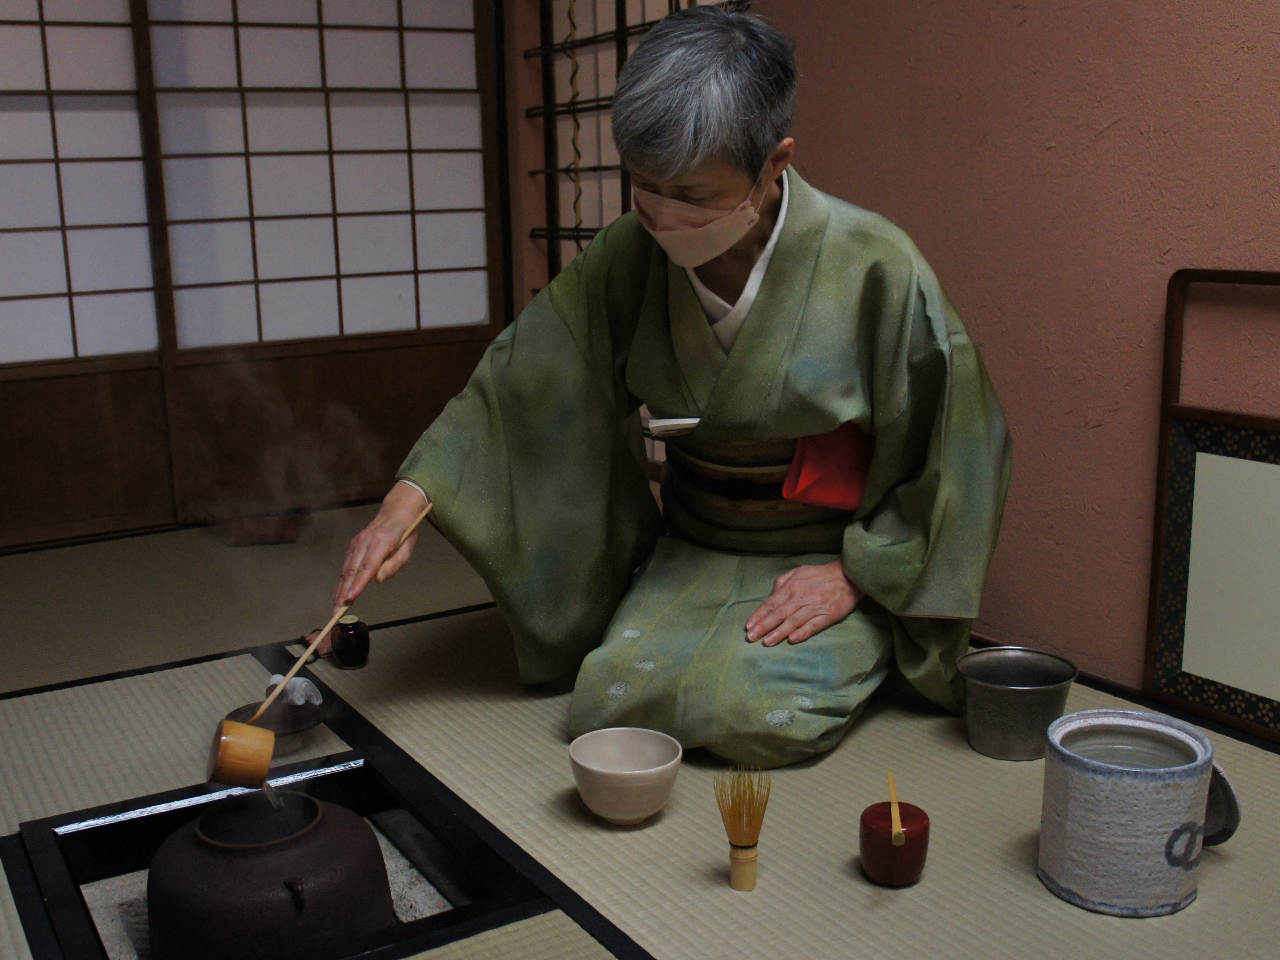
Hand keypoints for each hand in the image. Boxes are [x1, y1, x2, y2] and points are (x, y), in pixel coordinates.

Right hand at [332, 481, 427, 612]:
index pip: (368, 567)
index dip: (358, 584)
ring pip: (346, 569)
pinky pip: (346, 565)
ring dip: (340, 588)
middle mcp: (365, 541)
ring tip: (336, 606)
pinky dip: (341, 580)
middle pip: (352, 570)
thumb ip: (393, 565)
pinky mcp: (353, 544)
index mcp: (382, 542)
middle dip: (344, 592)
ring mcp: (357, 542)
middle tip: (337, 611)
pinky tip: (339, 593)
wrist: (396, 512)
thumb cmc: (405, 534)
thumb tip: (378, 580)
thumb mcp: (407, 550)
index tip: (350, 598)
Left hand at [745, 561, 862, 646]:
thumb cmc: (821, 575)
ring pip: (793, 621)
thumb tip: (771, 594)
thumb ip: (782, 582)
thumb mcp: (798, 572)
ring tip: (767, 642)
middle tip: (751, 637)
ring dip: (778, 632)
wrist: (848, 575)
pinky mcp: (828, 615)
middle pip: (778, 614)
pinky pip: (813, 625)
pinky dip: (802, 632)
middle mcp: (801, 596)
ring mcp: (814, 606)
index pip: (771, 603)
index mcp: (792, 586)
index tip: (748, 626)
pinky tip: (792, 639)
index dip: (759, 615)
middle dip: (763, 626)